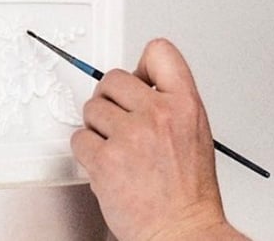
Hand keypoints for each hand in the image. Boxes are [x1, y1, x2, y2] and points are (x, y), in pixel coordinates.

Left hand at [71, 38, 245, 239]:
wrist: (182, 231)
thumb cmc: (189, 192)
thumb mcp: (195, 131)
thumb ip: (170, 102)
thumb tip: (138, 85)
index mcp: (185, 103)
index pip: (159, 51)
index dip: (142, 65)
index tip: (137, 79)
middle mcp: (158, 114)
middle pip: (113, 78)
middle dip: (110, 99)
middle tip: (118, 121)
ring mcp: (130, 136)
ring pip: (92, 109)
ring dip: (97, 128)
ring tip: (116, 149)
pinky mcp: (106, 160)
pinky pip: (79, 138)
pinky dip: (87, 152)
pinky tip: (106, 164)